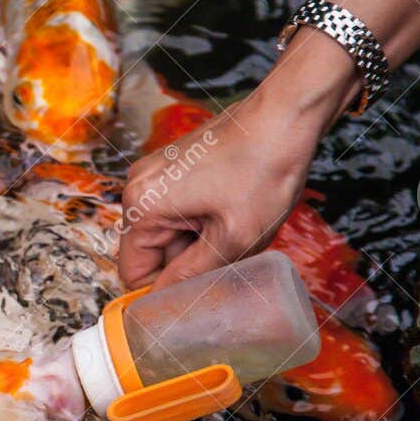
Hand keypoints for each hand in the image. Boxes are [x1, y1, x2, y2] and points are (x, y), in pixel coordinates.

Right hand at [117, 32, 357, 287]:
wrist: (285, 115)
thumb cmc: (263, 171)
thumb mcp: (233, 239)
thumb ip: (192, 277)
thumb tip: (163, 305)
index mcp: (142, 207)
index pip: (134, 271)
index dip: (164, 291)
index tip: (199, 295)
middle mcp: (137, 188)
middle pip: (152, 251)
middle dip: (188, 262)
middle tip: (230, 258)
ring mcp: (154, 173)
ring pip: (169, 232)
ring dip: (199, 241)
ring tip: (236, 229)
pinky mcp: (172, 166)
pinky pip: (177, 210)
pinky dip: (201, 220)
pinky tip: (232, 211)